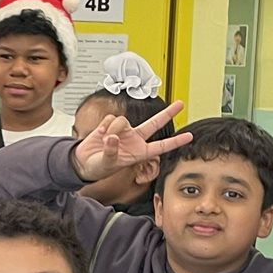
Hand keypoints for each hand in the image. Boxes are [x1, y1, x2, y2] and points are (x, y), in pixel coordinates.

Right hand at [70, 100, 190, 182]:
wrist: (83, 161)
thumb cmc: (99, 167)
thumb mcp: (107, 164)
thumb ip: (111, 151)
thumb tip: (113, 137)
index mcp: (139, 153)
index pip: (161, 146)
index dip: (175, 141)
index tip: (189, 136)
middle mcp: (134, 140)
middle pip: (154, 123)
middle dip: (167, 113)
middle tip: (180, 104)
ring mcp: (124, 131)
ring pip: (123, 120)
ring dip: (113, 128)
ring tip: (105, 139)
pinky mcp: (111, 125)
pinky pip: (111, 118)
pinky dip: (104, 125)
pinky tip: (100, 133)